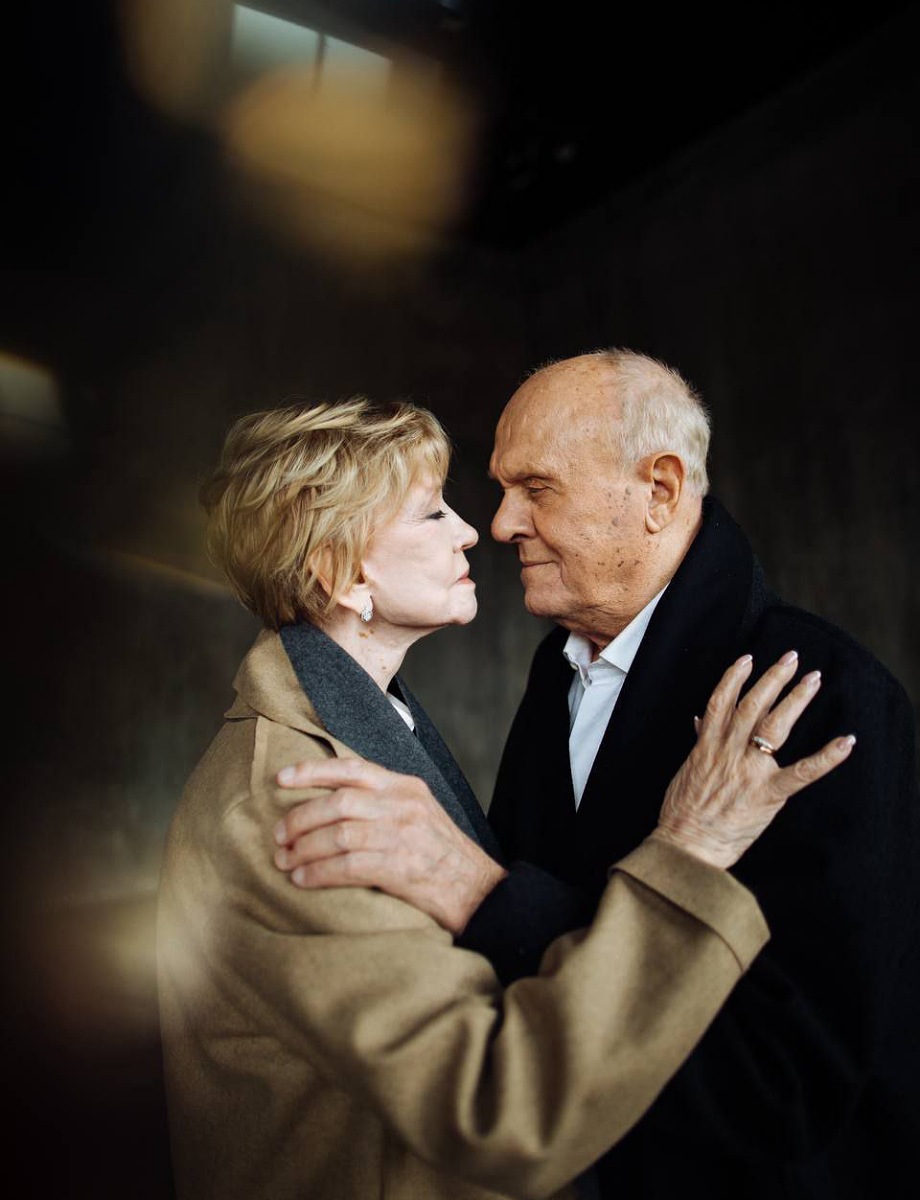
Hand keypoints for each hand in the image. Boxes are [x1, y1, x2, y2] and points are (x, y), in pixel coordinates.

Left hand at [272, 759, 507, 933]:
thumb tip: (335, 802)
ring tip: (285, 861)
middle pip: (338, 802)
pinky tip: (303, 880)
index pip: (352, 768)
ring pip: (338, 835)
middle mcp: (403, 805)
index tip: (281, 778)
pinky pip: (346, 867)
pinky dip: (318, 873)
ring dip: (304, 849)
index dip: (312, 771)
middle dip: (300, 818)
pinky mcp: (399, 868)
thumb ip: (385, 802)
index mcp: (407, 787)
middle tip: (279, 836)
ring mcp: (402, 836)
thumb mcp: (420, 813)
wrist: (479, 892)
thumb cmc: (443, 856)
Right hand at [653, 650, 855, 868]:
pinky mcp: (768, 794)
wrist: (687, 844)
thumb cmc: (682, 812)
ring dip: (795, 699)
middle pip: (753, 705)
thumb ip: (698, 743)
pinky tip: (845, 742)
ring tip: (812, 680)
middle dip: (773, 678)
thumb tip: (698, 721)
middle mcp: (729, 752)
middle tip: (792, 659)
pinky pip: (801, 772)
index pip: (722, 701)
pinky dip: (826, 757)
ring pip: (774, 726)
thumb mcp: (686, 771)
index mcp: (707, 746)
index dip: (734, 677)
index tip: (748, 659)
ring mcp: (749, 771)